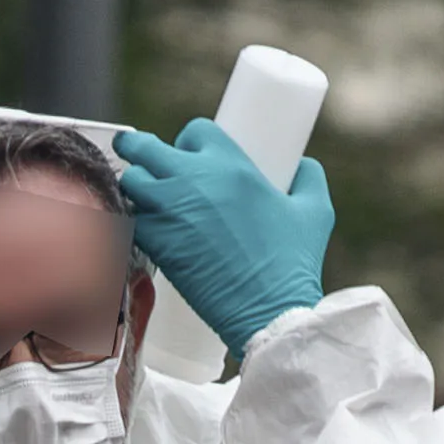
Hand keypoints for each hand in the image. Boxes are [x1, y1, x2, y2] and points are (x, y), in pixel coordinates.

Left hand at [111, 119, 333, 350]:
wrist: (269, 313)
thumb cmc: (293, 264)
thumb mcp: (315, 212)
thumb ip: (309, 179)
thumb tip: (303, 165)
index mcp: (231, 165)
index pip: (194, 131)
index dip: (188, 141)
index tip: (188, 156)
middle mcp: (194, 181)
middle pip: (145, 148)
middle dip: (138, 150)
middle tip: (139, 159)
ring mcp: (170, 212)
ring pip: (130, 182)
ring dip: (133, 188)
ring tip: (142, 200)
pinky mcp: (156, 245)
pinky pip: (128, 221)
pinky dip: (130, 222)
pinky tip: (142, 230)